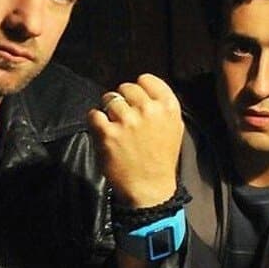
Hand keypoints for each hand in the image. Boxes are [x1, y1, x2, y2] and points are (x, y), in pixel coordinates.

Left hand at [88, 73, 183, 207]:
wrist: (150, 187)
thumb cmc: (161, 158)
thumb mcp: (174, 127)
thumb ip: (161, 105)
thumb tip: (143, 88)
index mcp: (168, 106)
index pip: (146, 79)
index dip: (139, 89)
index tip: (136, 100)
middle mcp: (149, 110)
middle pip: (126, 87)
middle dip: (122, 100)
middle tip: (124, 116)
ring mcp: (127, 121)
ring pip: (108, 99)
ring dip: (108, 110)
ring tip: (114, 126)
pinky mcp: (108, 133)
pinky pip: (94, 114)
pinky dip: (96, 122)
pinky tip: (104, 133)